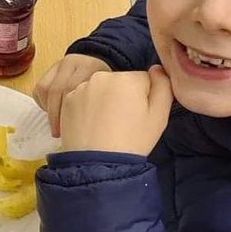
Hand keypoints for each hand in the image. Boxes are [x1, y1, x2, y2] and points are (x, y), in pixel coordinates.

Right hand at [34, 54, 111, 136]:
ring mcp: (57, 66)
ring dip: (48, 110)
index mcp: (88, 67)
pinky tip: (53, 113)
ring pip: (44, 89)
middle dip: (55, 114)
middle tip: (58, 132)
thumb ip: (101, 104)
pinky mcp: (48, 71)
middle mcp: (71, 63)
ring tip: (56, 124)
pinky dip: (43, 104)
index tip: (71, 130)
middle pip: (56, 89)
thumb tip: (95, 128)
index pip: (72, 88)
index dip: (68, 111)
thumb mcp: (108, 90)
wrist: (98, 61)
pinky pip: (39, 89)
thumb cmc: (105, 83)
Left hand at [59, 66, 173, 154]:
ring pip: (101, 89)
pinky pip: (84, 98)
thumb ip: (163, 87)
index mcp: (127, 78)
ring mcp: (82, 87)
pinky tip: (92, 125)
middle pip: (120, 82)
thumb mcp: (159, 116)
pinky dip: (88, 108)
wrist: (98, 163)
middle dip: (123, 97)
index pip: (143, 80)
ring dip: (105, 100)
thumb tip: (157, 68)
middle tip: (123, 122)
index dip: (145, 98)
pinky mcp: (67, 99)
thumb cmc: (133, 141)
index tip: (140, 116)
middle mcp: (102, 76)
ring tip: (106, 125)